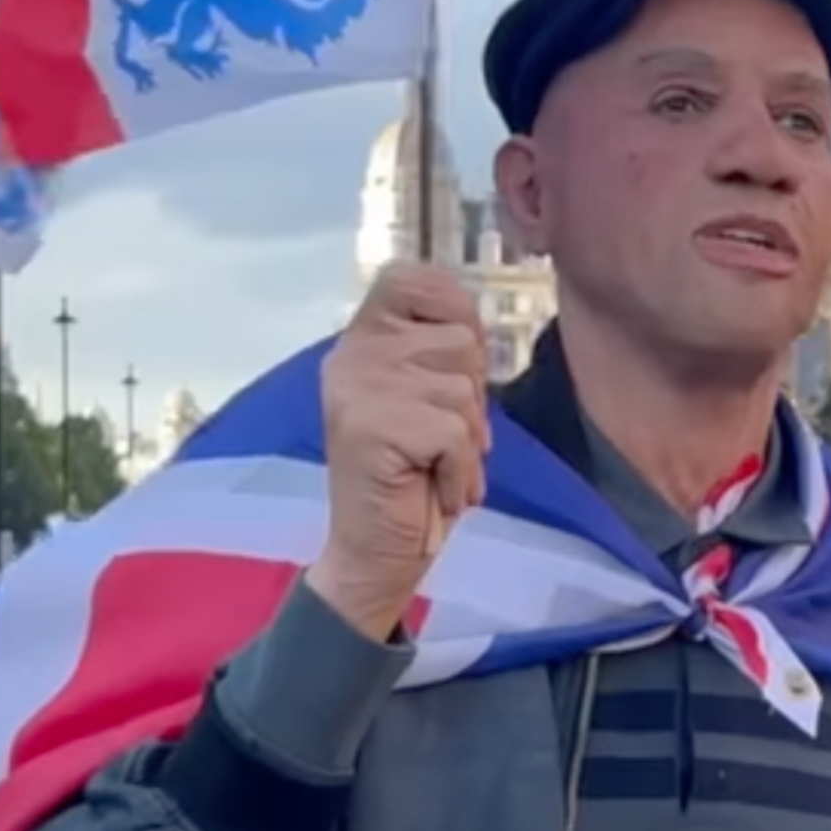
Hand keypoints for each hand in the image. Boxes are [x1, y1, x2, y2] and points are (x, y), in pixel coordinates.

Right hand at [305, 262, 488, 641]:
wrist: (375, 554)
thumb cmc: (412, 477)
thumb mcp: (428, 399)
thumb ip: (441, 354)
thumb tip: (478, 326)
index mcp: (363, 338)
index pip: (415, 277)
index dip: (456, 313)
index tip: (453, 370)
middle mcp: (352, 353)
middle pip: (461, 339)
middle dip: (472, 398)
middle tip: (440, 441)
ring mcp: (358, 388)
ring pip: (463, 388)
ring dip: (467, 440)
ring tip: (434, 466)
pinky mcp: (371, 426)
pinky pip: (455, 433)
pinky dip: (459, 470)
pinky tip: (432, 488)